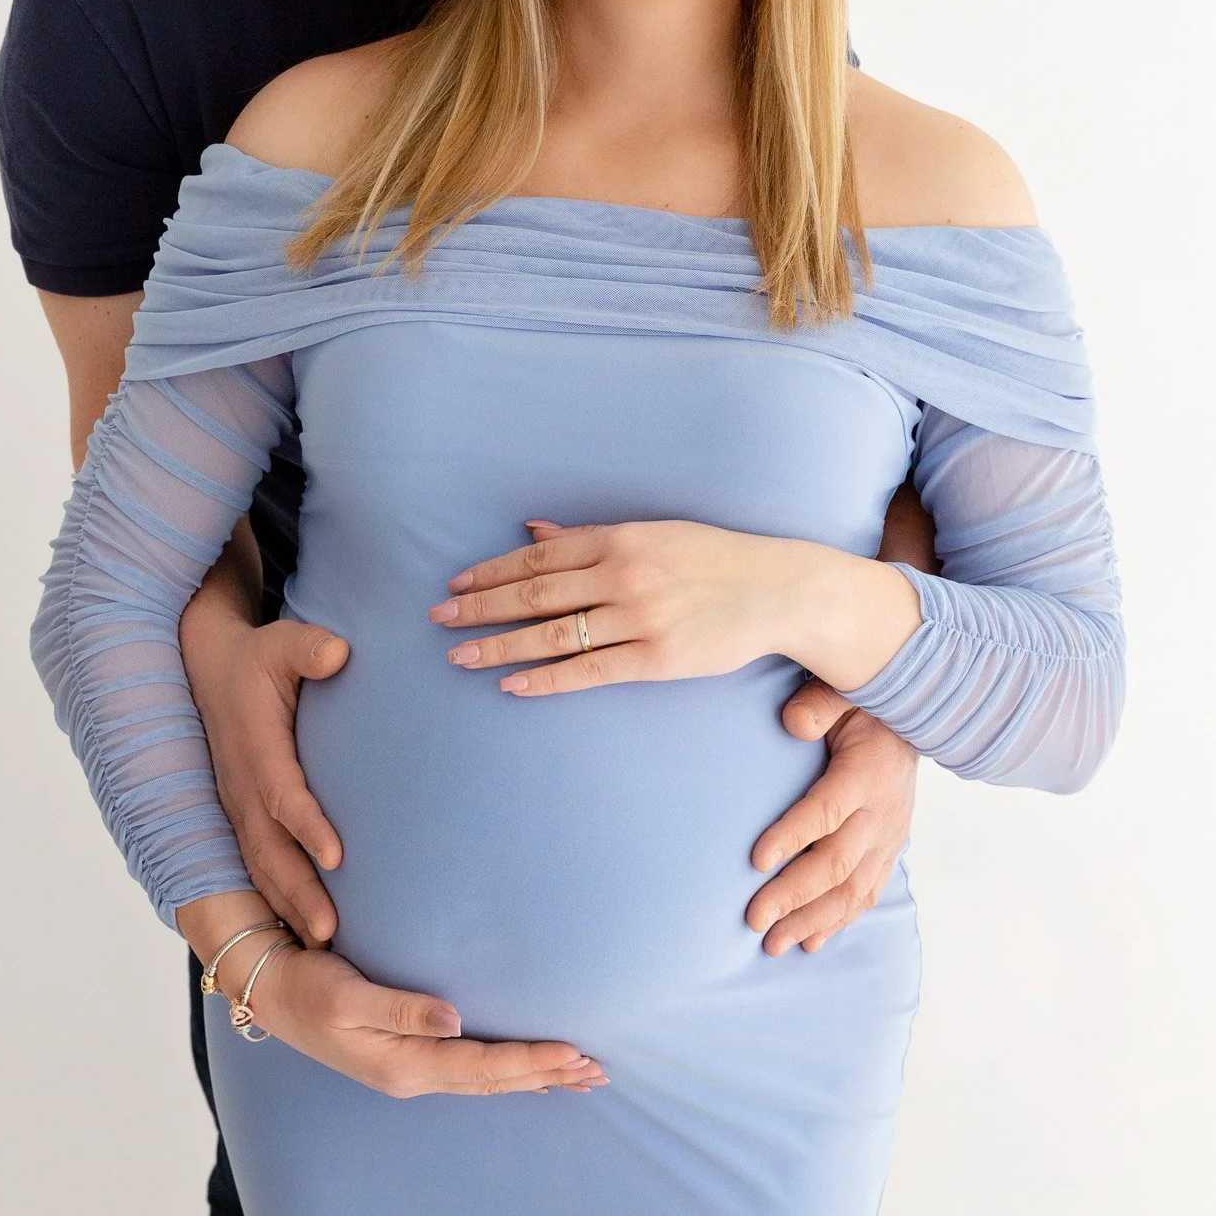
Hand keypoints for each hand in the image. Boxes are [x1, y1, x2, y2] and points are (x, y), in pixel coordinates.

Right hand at [180, 588, 348, 945]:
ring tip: (325, 948)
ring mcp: (239, 807)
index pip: (283, 794)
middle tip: (331, 933)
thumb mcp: (280, 643)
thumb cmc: (256, 659)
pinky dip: (279, 902)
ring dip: (289, 908)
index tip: (338, 857)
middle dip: (298, 893)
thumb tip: (339, 652)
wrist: (208, 668)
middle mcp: (243, 788)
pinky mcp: (244, 818)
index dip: (309, 826)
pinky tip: (306, 936)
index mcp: (256, 749)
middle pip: (270, 850)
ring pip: (262, 867)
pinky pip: (260, 866)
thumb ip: (309, 647)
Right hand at [181, 899, 607, 1099]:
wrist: (269, 989)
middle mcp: (413, 1072)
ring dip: (532, 1075)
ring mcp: (410, 1066)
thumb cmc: (306, 985)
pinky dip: (505, 1068)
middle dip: (546, 1074)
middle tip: (598, 1070)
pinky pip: (470, 1067)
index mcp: (404, 1063)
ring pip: (486, 1077)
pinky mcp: (406, 1052)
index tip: (575, 1052)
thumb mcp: (348, 995)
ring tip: (576, 1073)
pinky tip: (522, 1068)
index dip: (532, 1060)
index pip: (484, 1066)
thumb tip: (454, 1020)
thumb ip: (402, 1008)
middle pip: (494, 1079)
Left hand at [429, 517, 918, 696]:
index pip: (538, 556)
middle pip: (534, 592)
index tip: (455, 585)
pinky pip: (588, 672)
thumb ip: (591, 536)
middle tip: (438, 620)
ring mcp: (638, 618)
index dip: (492, 571)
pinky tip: (512, 686)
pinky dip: (546, 679)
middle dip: (480, 607)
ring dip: (499, 645)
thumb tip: (534, 530)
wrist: (777, 589)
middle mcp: (623, 574)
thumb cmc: (711, 557)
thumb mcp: (651, 533)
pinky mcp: (656, 659)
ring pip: (552, 633)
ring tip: (459, 655)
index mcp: (619, 537)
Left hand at [746, 680, 918, 955]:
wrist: (913, 724)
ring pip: (852, 890)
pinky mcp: (888, 853)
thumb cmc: (865, 706)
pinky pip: (866, 895)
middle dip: (793, 894)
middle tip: (753, 919)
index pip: (827, 810)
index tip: (755, 860)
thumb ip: (819, 703)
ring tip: (772, 944)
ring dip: (811, 920)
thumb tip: (792, 723)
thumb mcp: (845, 690)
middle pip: (837, 863)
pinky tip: (809, 942)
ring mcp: (888, 839)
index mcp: (867, 773)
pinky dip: (838, 922)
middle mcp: (881, 814)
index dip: (793, 836)